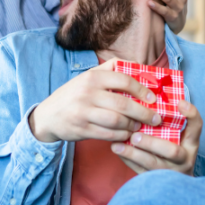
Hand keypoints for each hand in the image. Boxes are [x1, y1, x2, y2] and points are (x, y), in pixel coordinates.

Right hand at [29, 59, 161, 143]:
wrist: (48, 116)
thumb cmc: (74, 95)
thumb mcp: (88, 77)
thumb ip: (111, 70)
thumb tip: (140, 68)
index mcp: (92, 76)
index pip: (124, 80)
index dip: (142, 89)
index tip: (153, 98)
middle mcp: (87, 92)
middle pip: (123, 103)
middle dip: (144, 113)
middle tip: (156, 118)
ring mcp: (84, 112)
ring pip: (117, 121)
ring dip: (133, 126)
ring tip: (140, 127)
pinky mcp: (82, 129)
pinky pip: (108, 135)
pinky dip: (122, 136)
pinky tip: (127, 135)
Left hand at [111, 99, 201, 175]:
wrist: (175, 182)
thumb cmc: (174, 148)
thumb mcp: (179, 135)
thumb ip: (171, 120)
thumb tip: (152, 96)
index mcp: (191, 143)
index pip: (196, 127)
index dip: (191, 114)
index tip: (180, 102)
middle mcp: (184, 158)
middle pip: (173, 152)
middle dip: (152, 143)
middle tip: (135, 135)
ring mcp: (171, 172)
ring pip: (153, 164)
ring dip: (134, 154)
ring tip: (118, 145)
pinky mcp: (157, 180)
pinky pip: (141, 172)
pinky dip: (128, 161)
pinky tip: (117, 150)